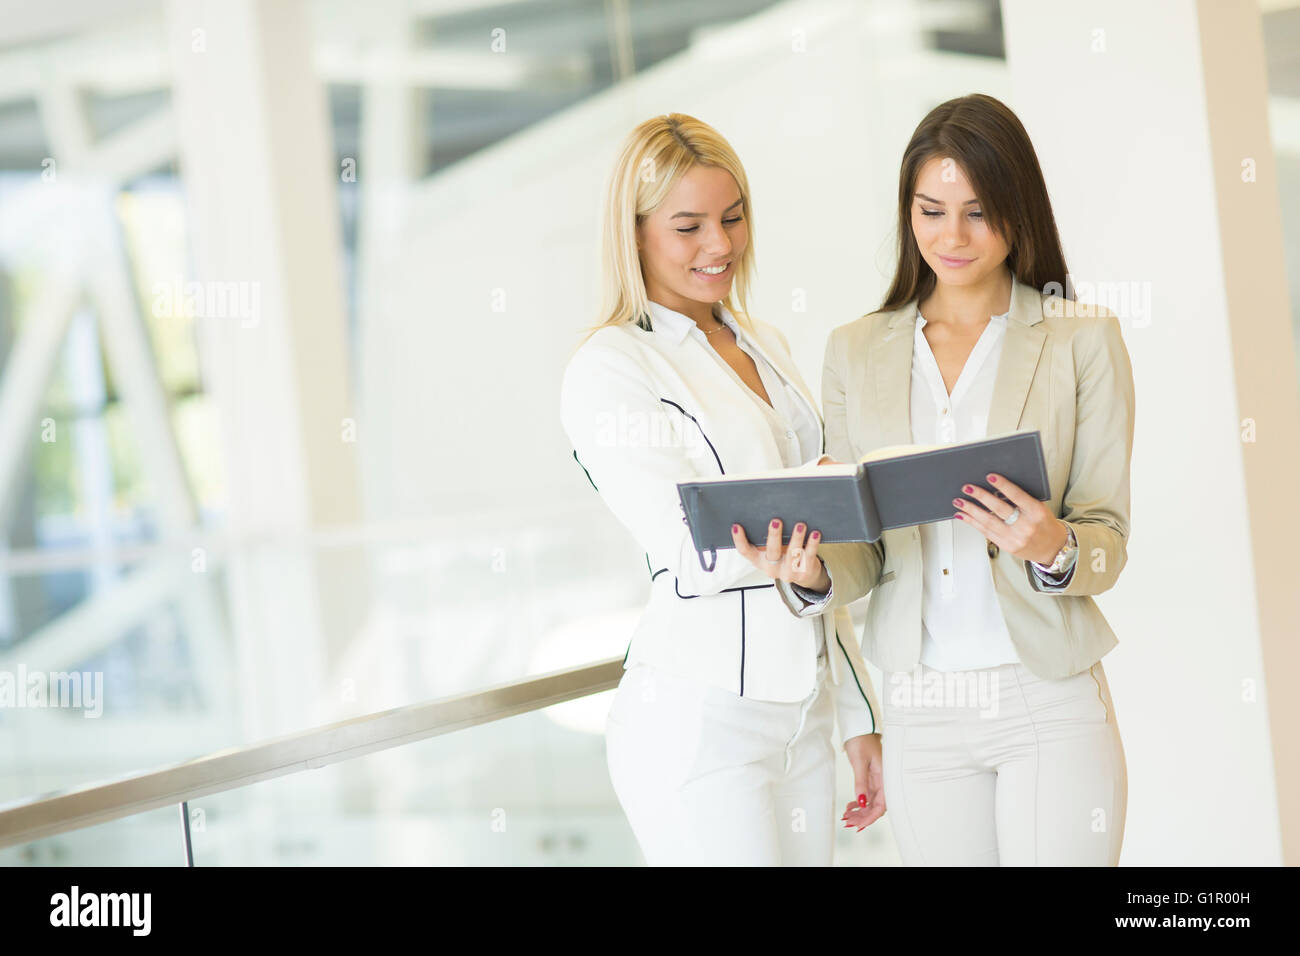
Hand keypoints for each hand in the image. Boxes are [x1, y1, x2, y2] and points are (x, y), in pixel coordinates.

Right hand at [731, 519, 829, 589]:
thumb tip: (768, 508)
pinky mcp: (803, 572)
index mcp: (759, 561)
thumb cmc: (784, 555)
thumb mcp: (772, 550)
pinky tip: (814, 533)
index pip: (745, 551)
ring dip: (796, 538)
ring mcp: (788, 572)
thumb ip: (767, 537)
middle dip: (774, 536)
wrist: (804, 575)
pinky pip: (808, 556)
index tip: (736, 526)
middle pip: (771, 552)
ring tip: (800, 525)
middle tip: (775, 521)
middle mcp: (771, 568)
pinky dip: (812, 544)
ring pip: (792, 554)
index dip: (739, 540)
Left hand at [840, 733, 885, 830]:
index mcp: (885, 777)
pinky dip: (858, 803)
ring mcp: (877, 780)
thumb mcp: (860, 762)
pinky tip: (849, 807)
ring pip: (870, 802)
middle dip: (863, 817)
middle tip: (848, 822)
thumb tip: (861, 802)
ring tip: (846, 817)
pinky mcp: (870, 778)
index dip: (871, 817)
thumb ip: (861, 782)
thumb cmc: (861, 740)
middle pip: (876, 806)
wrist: (859, 727)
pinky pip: (866, 795)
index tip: (860, 825)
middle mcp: (883, 781)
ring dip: (859, 812)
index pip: (882, 804)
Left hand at [952, 472, 1067, 565]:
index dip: (1003, 485)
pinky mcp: (1007, 546)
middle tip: (967, 487)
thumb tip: (995, 486)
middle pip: (999, 509)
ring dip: (971, 510)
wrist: (1052, 548)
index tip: (990, 476)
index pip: (1018, 496)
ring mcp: (1015, 538)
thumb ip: (1021, 498)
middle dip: (981, 497)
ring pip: (988, 522)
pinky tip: (963, 515)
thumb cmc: (1043, 523)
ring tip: (959, 501)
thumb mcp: (1039, 508)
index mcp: (1037, 512)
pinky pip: (986, 532)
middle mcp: (1026, 526)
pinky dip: (972, 522)